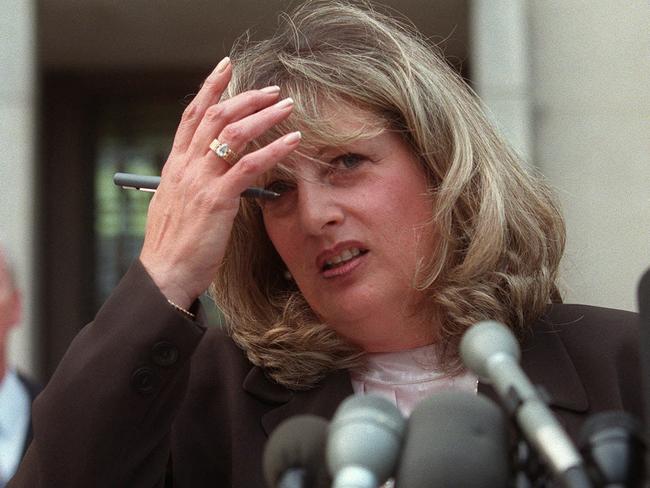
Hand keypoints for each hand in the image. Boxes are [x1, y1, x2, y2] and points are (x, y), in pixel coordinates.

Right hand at [139, 57, 299, 307]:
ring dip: (263, 115)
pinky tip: (293, 140)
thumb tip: (210, 174)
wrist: (164, 274)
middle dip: (245, 97)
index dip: (209, 87)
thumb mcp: (175, 206)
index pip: (191, 115)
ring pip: (233, 133)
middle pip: (216, 116)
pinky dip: (274, 148)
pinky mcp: (217, 199)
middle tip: (272, 91)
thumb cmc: (173, 246)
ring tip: (287, 107)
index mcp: (175, 166)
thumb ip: (191, 184)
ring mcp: (200, 181)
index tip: (226, 67)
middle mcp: (186, 166)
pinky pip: (250, 165)